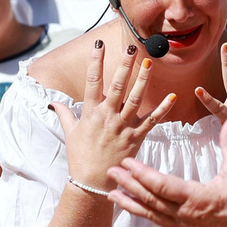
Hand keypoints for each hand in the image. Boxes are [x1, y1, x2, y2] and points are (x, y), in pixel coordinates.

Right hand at [51, 40, 178, 187]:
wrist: (92, 182)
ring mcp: (123, 127)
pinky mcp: (136, 138)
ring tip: (150, 63)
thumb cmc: (80, 157)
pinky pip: (152, 121)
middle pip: (118, 85)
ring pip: (136, 99)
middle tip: (132, 47)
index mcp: (91, 113)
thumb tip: (53, 103)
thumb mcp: (70, 133)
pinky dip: (163, 109)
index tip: (99, 45)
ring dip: (143, 80)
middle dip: (125, 65)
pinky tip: (172, 97)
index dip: (96, 62)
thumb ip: (65, 115)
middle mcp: (107, 117)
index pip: (93, 81)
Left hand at [110, 114, 226, 226]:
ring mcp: (185, 224)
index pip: (162, 186)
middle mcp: (186, 214)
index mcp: (197, 198)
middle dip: (129, 185)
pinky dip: (143, 213)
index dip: (142, 175)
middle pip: (151, 199)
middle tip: (111, 172)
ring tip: (112, 193)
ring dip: (131, 202)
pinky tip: (133, 207)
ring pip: (152, 213)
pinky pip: (159, 221)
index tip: (126, 164)